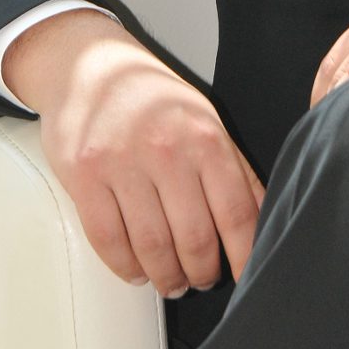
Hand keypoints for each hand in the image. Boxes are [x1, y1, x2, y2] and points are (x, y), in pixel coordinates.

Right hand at [3, 10, 264, 296]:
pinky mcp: (85, 176)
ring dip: (165, 277)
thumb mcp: (204, 120)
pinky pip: (109, 240)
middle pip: (195, 239)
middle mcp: (167, 149)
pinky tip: (136, 270)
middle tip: (200, 280)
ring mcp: (123, 163)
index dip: (244, 256)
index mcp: (206, 137)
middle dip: (201, 273)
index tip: (244, 276)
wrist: (89, 67)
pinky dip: (126, 267)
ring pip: (152, 247)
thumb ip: (234, 168)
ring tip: (171, 281)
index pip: (237, 213)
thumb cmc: (152, 99)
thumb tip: (263, 221)